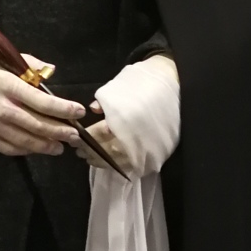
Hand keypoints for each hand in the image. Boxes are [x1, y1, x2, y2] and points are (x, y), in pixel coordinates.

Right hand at [0, 43, 84, 158]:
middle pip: (37, 124)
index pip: (42, 101)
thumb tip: (49, 71)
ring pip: (24, 140)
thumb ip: (27, 64)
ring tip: (59, 147)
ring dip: (45, 145)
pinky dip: (24, 150)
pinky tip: (35, 149)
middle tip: (74, 136)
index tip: (78, 111)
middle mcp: (1, 106)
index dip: (63, 109)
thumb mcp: (0, 56)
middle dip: (60, 132)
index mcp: (7, 84)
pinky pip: (7, 147)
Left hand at [74, 53, 179, 170]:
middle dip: (90, 152)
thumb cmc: (143, 85)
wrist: (174, 87)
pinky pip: (131, 165)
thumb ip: (104, 102)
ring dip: (102, 161)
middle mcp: (130, 139)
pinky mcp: (153, 155)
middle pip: (104, 151)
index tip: (75, 139)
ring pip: (117, 161)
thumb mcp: (119, 88)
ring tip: (91, 158)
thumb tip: (93, 110)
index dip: (84, 139)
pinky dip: (118, 164)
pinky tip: (110, 160)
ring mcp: (143, 150)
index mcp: (120, 122)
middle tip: (80, 152)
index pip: (96, 136)